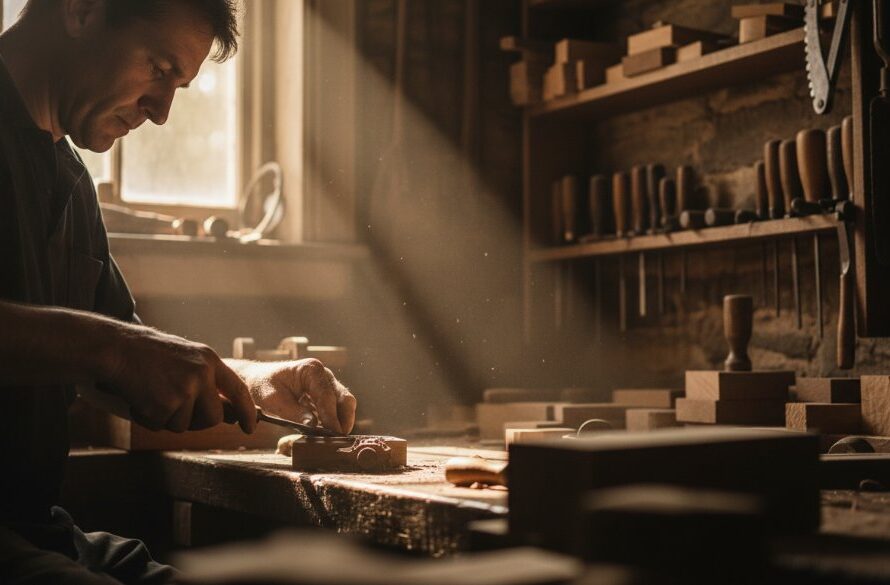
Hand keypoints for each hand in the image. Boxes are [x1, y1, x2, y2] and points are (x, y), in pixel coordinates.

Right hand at [98, 324, 256, 433]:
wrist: (117, 349)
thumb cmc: (150, 354)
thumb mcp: (188, 359)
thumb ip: (209, 383)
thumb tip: (230, 415)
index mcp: (210, 361)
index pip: (238, 391)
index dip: (248, 412)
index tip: (251, 427)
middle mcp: (202, 375)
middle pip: (213, 418)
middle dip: (197, 422)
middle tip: (176, 408)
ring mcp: (184, 390)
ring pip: (184, 425)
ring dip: (168, 419)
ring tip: (153, 395)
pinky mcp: (165, 404)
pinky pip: (162, 425)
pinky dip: (149, 418)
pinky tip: (141, 398)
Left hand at [229, 359, 355, 434]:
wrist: (258, 381)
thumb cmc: (263, 387)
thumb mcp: (272, 400)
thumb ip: (293, 412)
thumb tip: (313, 425)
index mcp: (311, 370)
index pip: (327, 396)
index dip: (331, 417)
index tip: (332, 435)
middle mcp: (324, 375)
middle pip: (345, 399)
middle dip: (343, 421)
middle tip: (337, 441)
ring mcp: (328, 385)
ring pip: (345, 405)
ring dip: (340, 423)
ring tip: (330, 440)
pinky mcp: (327, 396)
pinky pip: (337, 411)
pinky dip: (333, 423)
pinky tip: (323, 436)